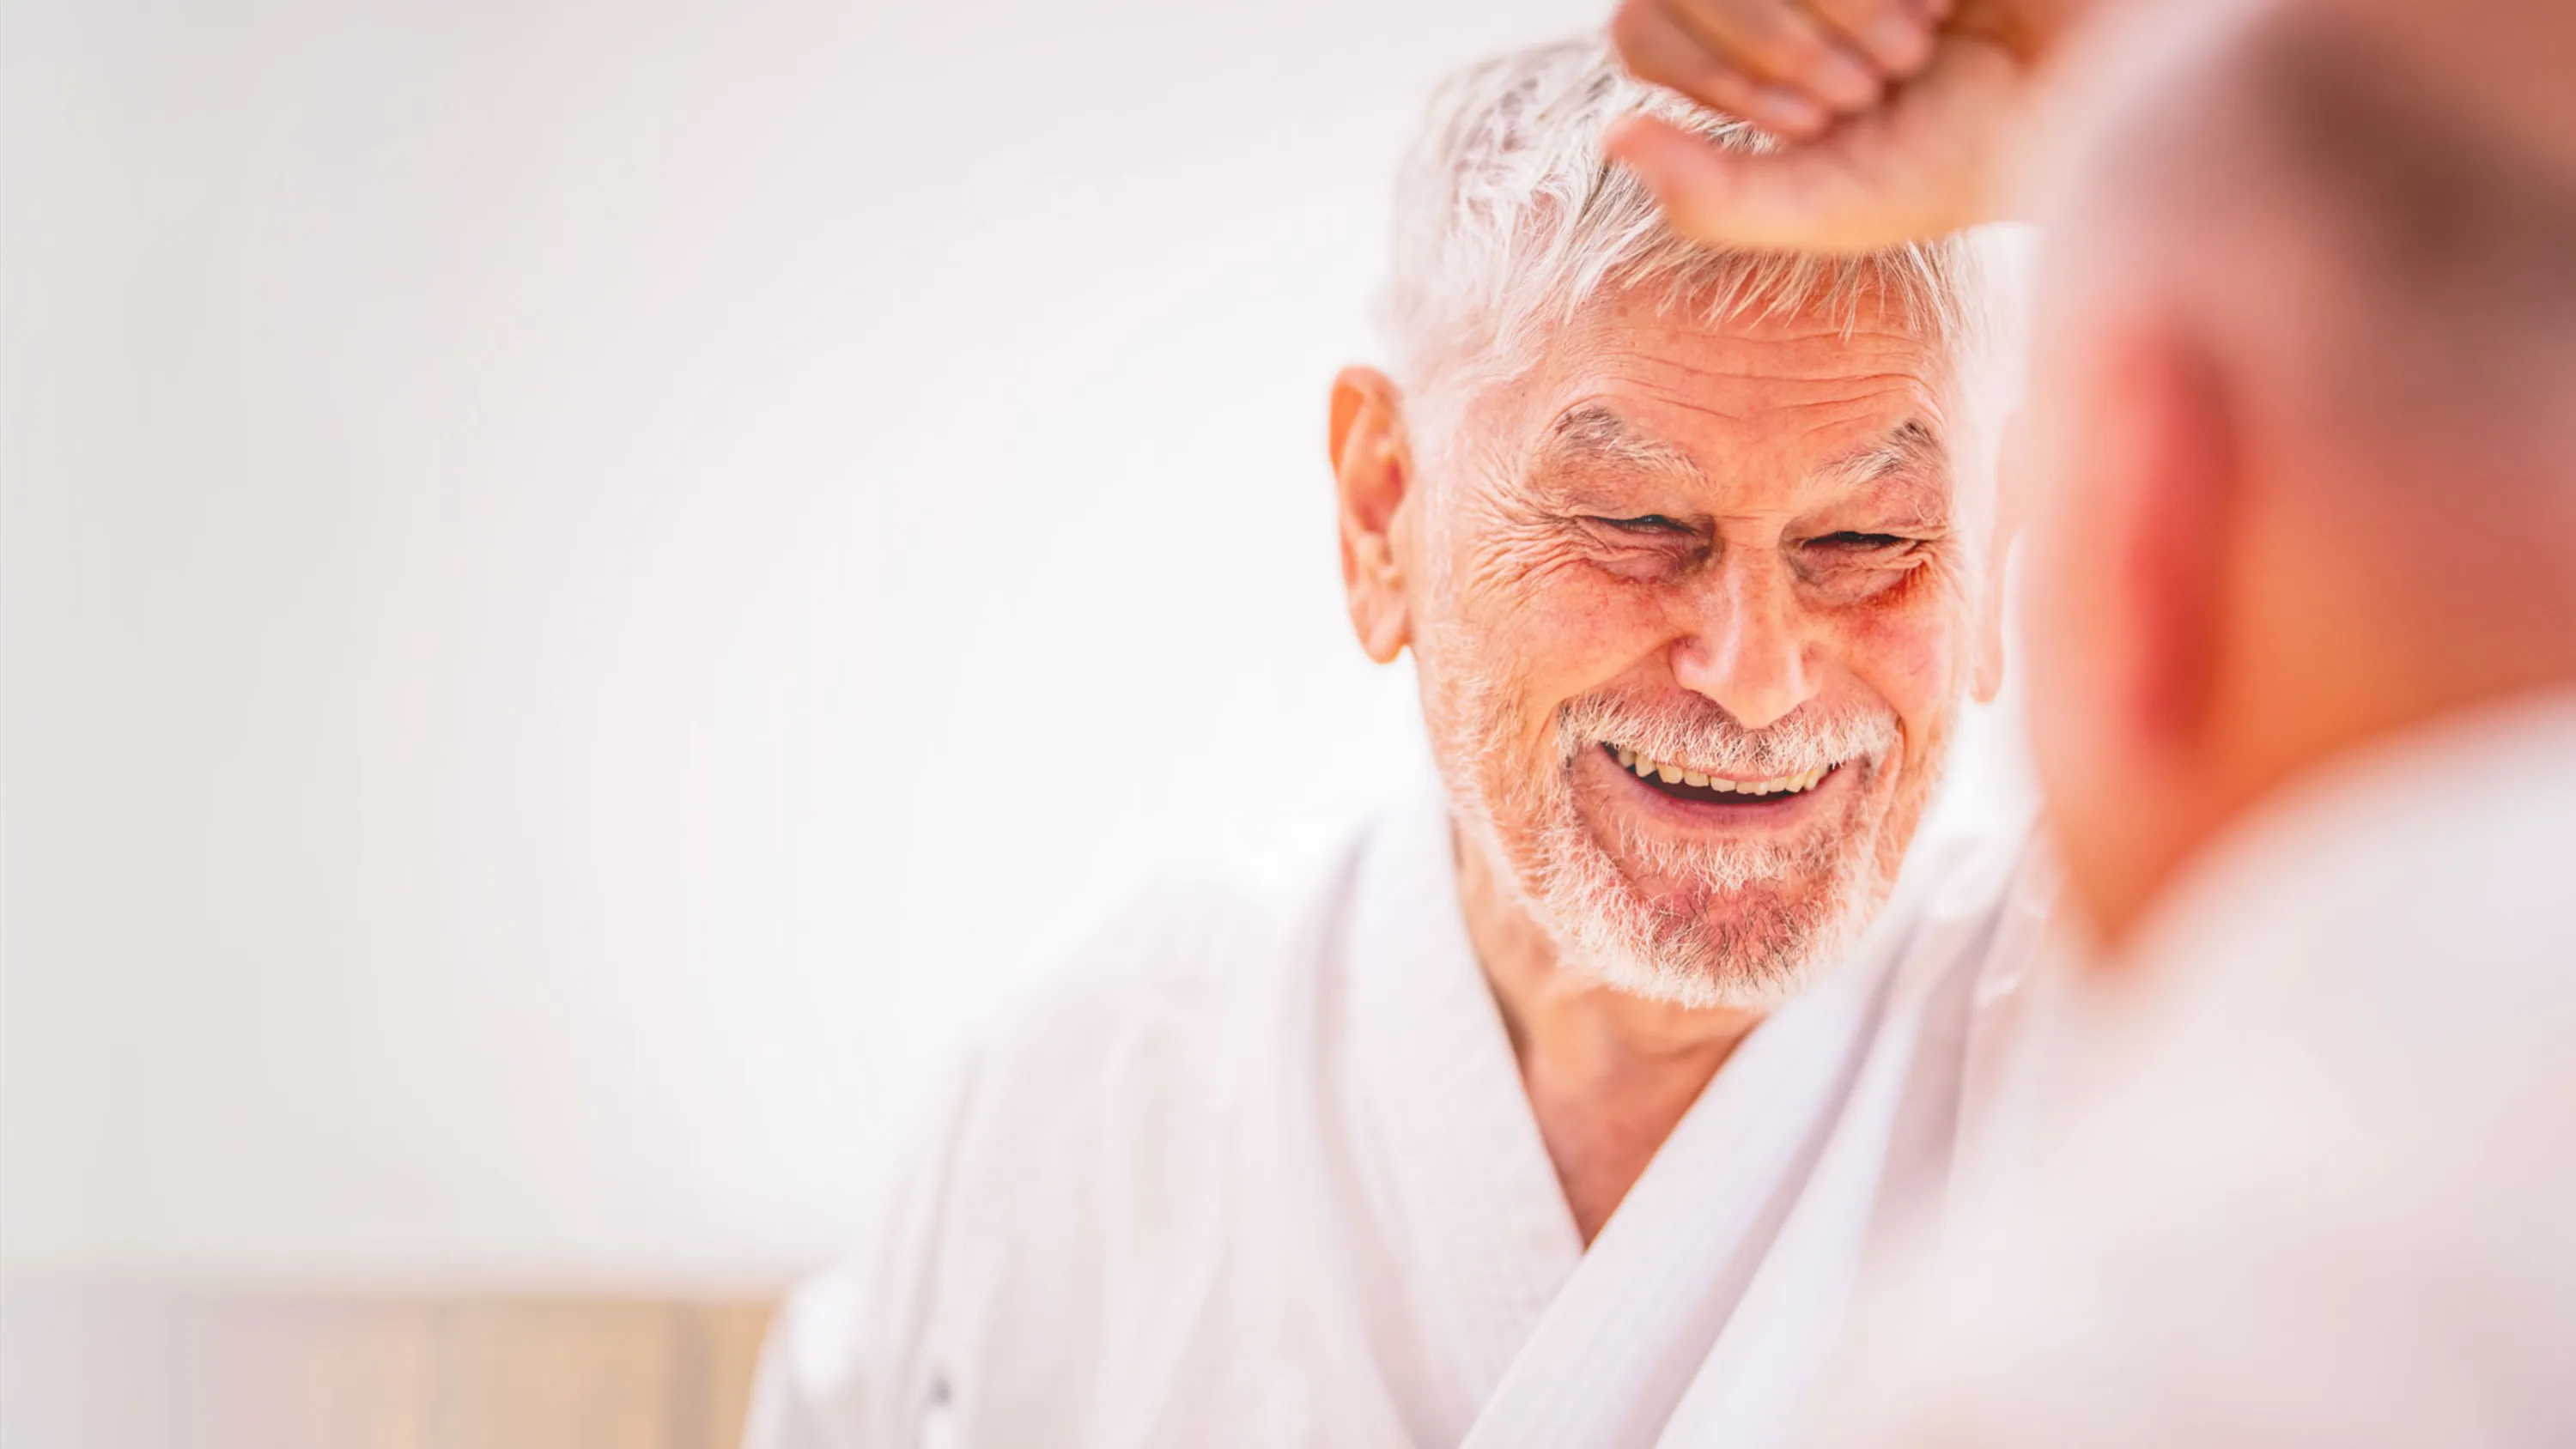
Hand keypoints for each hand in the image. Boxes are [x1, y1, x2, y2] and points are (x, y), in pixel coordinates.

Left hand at [1607, 0, 2079, 251]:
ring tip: (1910, 51)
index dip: (1710, 80)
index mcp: (1738, 44)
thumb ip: (1714, 199)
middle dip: (1776, 51)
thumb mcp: (1832, 206)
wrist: (2106, 102)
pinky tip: (1946, 2)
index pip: (1639, 28)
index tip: (1808, 126)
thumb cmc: (1973, 158)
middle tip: (1869, 90)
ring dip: (1831, 12)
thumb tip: (1612, 135)